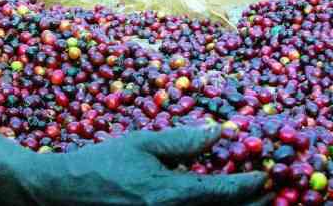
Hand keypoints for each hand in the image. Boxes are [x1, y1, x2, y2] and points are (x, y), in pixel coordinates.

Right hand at [0, 126, 269, 205]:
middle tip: (268, 193)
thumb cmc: (102, 163)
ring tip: (249, 201)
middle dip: (248, 205)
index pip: (222, 192)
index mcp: (171, 194)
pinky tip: (208, 201)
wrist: (65, 191)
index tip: (266, 177)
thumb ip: (182, 141)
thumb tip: (218, 133)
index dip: (248, 185)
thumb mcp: (142, 143)